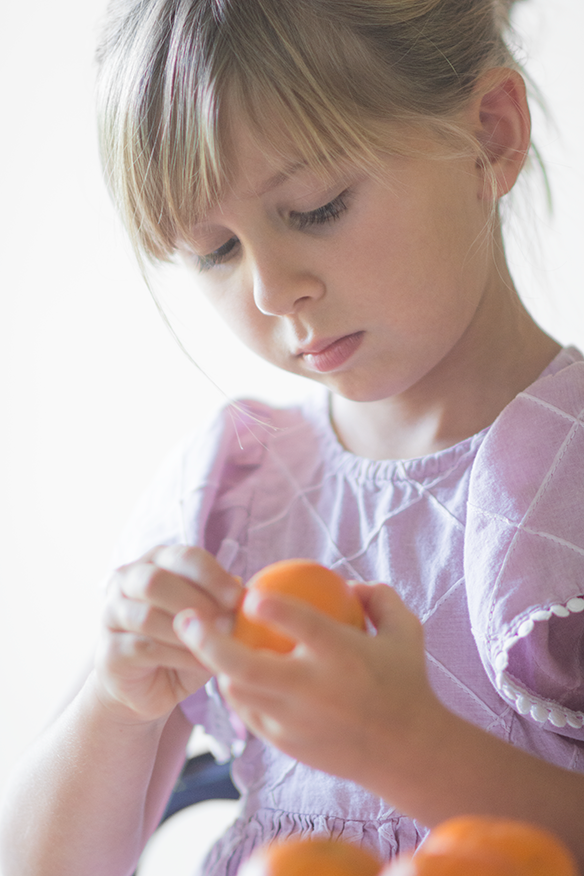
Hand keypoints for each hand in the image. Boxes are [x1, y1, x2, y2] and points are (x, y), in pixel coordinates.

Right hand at [94, 545, 242, 723]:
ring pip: (148, 615)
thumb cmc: (183, 644)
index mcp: (157, 561)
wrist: (147, 687)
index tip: (238, 598)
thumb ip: (221, 602)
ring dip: (188, 631)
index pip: (184, 557)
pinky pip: (145, 647)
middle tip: (227, 623)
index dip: (212, 575)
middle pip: (156, 581)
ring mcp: (112, 614)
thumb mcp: (208, 619)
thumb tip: (242, 588)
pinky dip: (179, 655)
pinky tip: (202, 662)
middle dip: (197, 601)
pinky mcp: (109, 650)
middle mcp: (127, 580)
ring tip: (217, 644)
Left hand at [175, 583, 441, 794]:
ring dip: (216, 665)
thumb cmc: (405, 681)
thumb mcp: (406, 631)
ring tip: (200, 641)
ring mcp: (296, 721)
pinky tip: (229, 672)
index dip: (272, 609)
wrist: (407, 753)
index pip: (303, 627)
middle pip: (247, 667)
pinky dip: (236, 691)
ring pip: (238, 693)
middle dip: (208, 641)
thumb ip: (378, 598)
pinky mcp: (287, 743)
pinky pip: (248, 714)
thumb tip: (347, 581)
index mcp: (344, 657)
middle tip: (187, 616)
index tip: (248, 593)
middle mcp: (315, 690)